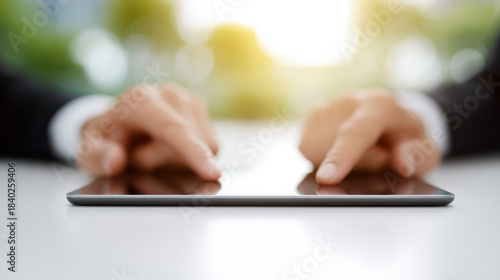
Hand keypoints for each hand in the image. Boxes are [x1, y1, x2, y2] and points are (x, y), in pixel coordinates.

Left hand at [77, 83, 219, 179]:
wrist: (117, 120)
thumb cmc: (105, 138)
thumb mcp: (88, 150)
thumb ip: (96, 156)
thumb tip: (115, 161)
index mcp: (141, 100)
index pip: (173, 129)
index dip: (194, 152)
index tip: (212, 173)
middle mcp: (170, 95)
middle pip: (187, 146)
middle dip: (164, 162)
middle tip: (137, 157)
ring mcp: (190, 101)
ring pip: (204, 147)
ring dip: (178, 160)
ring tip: (153, 150)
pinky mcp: (203, 112)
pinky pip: (210, 146)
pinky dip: (190, 156)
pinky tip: (170, 149)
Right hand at [299, 89, 441, 184]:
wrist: (390, 118)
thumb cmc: (406, 137)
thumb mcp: (425, 148)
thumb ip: (418, 155)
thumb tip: (402, 163)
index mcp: (379, 105)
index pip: (356, 133)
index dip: (341, 157)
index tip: (326, 178)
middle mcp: (349, 101)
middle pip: (336, 149)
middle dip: (355, 167)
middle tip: (377, 161)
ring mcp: (326, 108)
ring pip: (318, 151)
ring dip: (338, 164)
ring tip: (360, 154)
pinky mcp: (309, 118)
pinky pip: (307, 150)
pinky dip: (323, 159)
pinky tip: (341, 153)